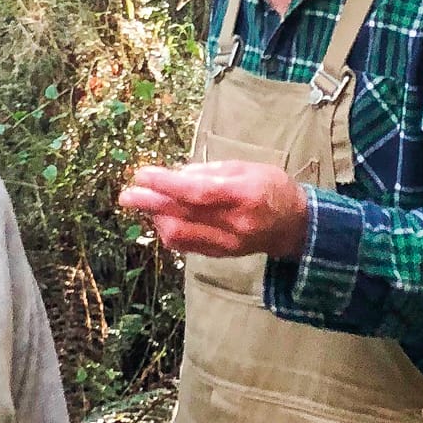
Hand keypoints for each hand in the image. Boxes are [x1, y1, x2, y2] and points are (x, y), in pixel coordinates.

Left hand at [119, 161, 308, 259]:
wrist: (295, 226)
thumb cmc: (271, 188)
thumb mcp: (246, 168)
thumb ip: (209, 171)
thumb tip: (175, 176)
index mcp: (245, 195)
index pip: (198, 193)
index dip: (166, 185)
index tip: (142, 174)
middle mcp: (235, 224)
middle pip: (183, 216)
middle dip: (150, 204)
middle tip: (127, 194)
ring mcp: (228, 244)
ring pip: (179, 234)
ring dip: (157, 217)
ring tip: (146, 202)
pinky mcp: (221, 255)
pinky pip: (186, 245)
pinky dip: (169, 229)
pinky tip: (162, 217)